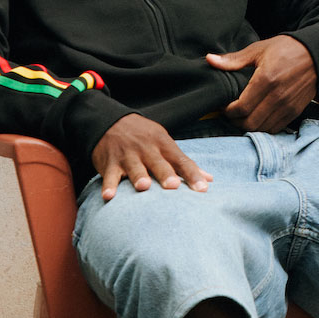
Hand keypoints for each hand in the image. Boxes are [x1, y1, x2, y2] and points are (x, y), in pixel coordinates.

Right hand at [92, 114, 211, 202]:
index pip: (181, 160)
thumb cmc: (144, 137)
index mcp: (163, 144)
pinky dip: (109, 185)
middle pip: (158, 163)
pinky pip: (109, 175)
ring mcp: (127, 155)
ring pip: (134, 167)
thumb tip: (209, 179)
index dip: (192, 174)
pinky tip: (109, 196)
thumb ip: (184, 163)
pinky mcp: (109, 162)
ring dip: (139, 176)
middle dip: (166, 174)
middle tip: (173, 186)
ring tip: (143, 187)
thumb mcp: (164, 143)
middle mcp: (146, 149)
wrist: (110, 121)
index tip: (202, 189)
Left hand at [207, 36, 317, 133]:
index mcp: (266, 80)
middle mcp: (277, 97)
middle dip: (236, 121)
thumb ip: (234, 59)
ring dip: (248, 126)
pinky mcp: (295, 111)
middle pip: (250, 123)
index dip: (228, 111)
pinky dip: (263, 127)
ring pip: (262, 129)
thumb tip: (209, 60)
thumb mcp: (258, 50)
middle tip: (231, 113)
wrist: (317, 55)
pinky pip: (275, 129)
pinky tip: (257, 117)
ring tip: (243, 116)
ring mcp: (287, 106)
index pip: (241, 108)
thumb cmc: (286, 49)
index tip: (224, 106)